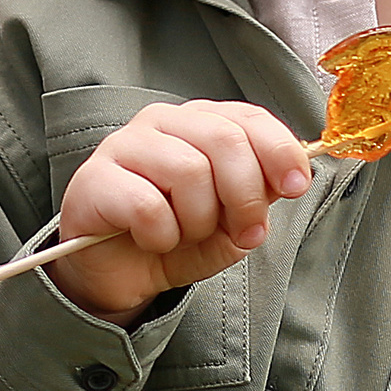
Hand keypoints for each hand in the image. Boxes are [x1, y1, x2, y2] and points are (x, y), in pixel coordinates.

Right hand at [47, 101, 310, 321]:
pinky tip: (152, 241)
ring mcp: (124, 145)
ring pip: (188, 170)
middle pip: (225, 140)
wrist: (116, 272)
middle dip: (246, 195)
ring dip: (199, 220)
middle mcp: (162, 121)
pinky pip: (148, 206)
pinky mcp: (95, 179)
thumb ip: (259, 197)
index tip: (295, 187)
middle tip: (245, 232)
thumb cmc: (174, 236)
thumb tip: (288, 181)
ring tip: (185, 235)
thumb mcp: (230, 221)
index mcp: (199, 122)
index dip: (279, 151)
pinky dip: (162, 236)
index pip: (249, 118)